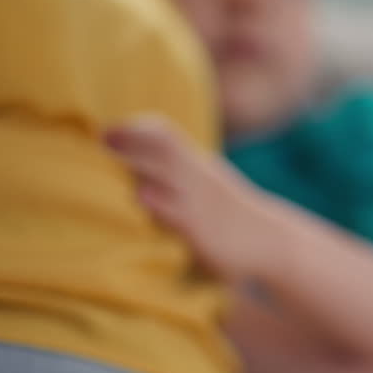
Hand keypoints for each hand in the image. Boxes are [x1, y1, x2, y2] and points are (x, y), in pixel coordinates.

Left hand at [104, 114, 272, 280]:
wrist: (273, 243)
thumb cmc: (234, 220)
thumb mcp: (211, 190)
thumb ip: (183, 178)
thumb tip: (140, 177)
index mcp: (199, 167)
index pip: (166, 135)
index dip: (137, 129)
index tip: (107, 130)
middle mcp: (198, 179)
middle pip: (161, 149)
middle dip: (130, 141)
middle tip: (99, 137)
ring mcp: (200, 204)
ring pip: (166, 174)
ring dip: (136, 163)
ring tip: (107, 154)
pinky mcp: (202, 231)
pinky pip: (178, 212)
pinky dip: (158, 202)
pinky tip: (139, 195)